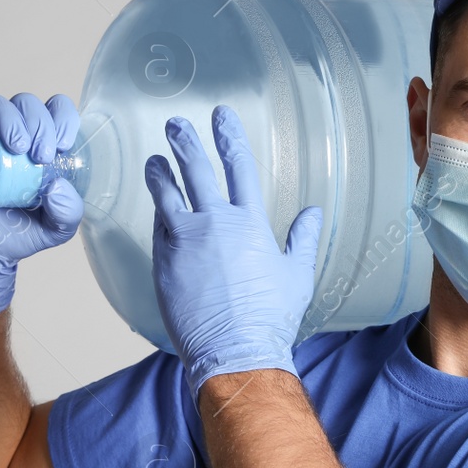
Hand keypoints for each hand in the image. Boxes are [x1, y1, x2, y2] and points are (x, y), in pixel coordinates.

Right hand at [0, 93, 84, 317]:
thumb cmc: (15, 234)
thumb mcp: (55, 229)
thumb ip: (68, 211)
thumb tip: (59, 185)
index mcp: (38, 143)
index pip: (54, 110)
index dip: (62, 117)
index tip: (64, 145)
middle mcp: (8, 134)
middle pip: (25, 103)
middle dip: (39, 122)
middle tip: (41, 156)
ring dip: (9, 119)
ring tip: (18, 149)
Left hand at [146, 106, 321, 395]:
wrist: (235, 350)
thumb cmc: (271, 316)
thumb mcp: (297, 275)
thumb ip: (303, 239)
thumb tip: (313, 213)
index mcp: (250, 222)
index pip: (239, 167)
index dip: (229, 137)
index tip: (220, 116)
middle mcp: (215, 223)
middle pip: (196, 171)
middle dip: (185, 143)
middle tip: (176, 125)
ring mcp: (185, 241)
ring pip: (167, 195)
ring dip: (160, 173)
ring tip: (153, 160)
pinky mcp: (164, 262)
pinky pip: (158, 228)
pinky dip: (158, 213)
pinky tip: (156, 207)